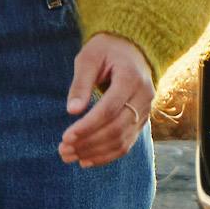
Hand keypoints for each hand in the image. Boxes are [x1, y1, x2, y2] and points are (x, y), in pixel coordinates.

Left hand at [58, 32, 153, 167]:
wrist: (132, 48)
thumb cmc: (106, 50)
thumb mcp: (89, 58)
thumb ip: (80, 84)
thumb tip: (72, 111)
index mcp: (131, 78)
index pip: (110, 109)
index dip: (88, 126)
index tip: (66, 136)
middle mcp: (143, 96)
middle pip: (116, 128)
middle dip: (88, 143)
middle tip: (63, 150)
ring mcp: (146, 110)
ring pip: (122, 140)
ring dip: (95, 152)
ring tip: (70, 157)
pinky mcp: (142, 120)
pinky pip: (127, 143)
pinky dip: (107, 155)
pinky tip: (87, 160)